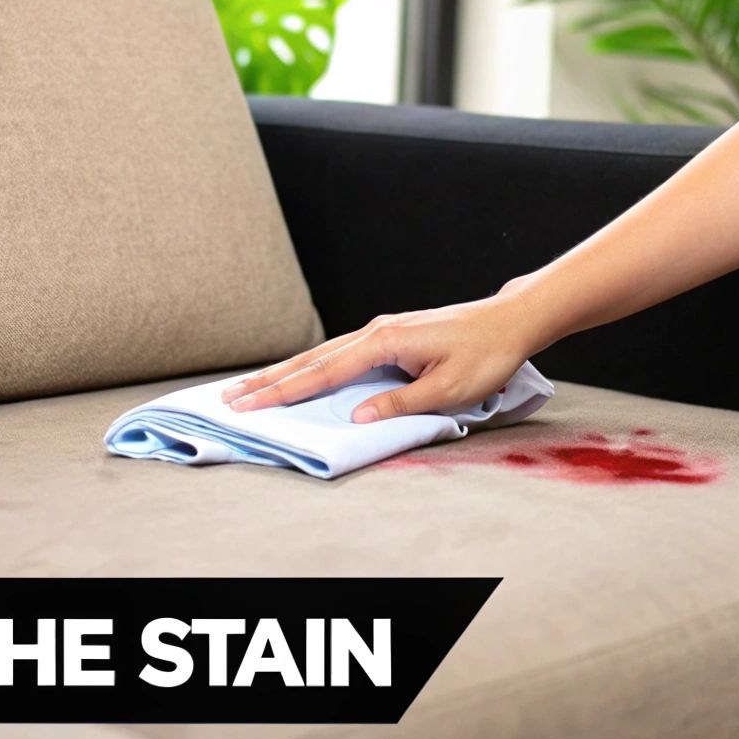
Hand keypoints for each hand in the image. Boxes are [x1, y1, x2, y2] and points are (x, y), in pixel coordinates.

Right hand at [220, 284, 549, 422]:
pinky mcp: (389, 335)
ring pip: (321, 354)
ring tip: (250, 387)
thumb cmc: (485, 355)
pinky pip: (339, 353)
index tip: (249, 404)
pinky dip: (311, 365)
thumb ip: (399, 404)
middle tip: (229, 399)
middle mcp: (375, 331)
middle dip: (268, 380)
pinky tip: (298, 374)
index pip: (323, 373)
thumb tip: (356, 417)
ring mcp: (380, 330)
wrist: (509, 321)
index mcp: (384, 342)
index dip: (284, 392)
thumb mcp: (447, 388)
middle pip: (311, 360)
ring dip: (284, 371)